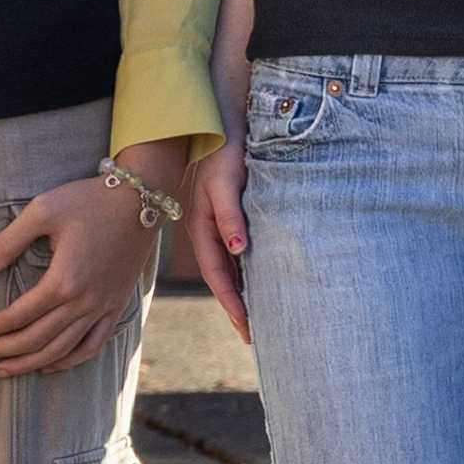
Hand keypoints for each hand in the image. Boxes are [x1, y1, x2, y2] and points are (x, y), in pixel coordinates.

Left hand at [0, 155, 167, 378]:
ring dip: (28, 364)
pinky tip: (48, 365)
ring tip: (2, 369)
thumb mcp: (43, 210)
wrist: (141, 199)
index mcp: (63, 281)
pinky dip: (69, 361)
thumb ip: (9, 241)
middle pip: (35, 340)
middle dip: (0, 350)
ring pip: (61, 351)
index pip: (17, 316)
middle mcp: (84, 302)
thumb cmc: (89, 200)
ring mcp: (104, 308)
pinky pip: (92, 345)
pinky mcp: (117, 306)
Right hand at [186, 144, 254, 347]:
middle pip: (223, 278)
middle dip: (237, 308)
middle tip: (254, 337)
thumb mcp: (224, 182)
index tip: (247, 326)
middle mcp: (209, 232)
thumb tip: (239, 248)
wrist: (224, 125)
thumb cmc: (224, 152)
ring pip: (232, 268)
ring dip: (243, 293)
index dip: (231, 302)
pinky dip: (249, 273)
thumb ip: (230, 215)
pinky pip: (241, 254)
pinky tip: (261, 284)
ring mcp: (220, 226)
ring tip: (260, 319)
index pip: (218, 275)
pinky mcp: (232, 219)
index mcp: (202, 229)